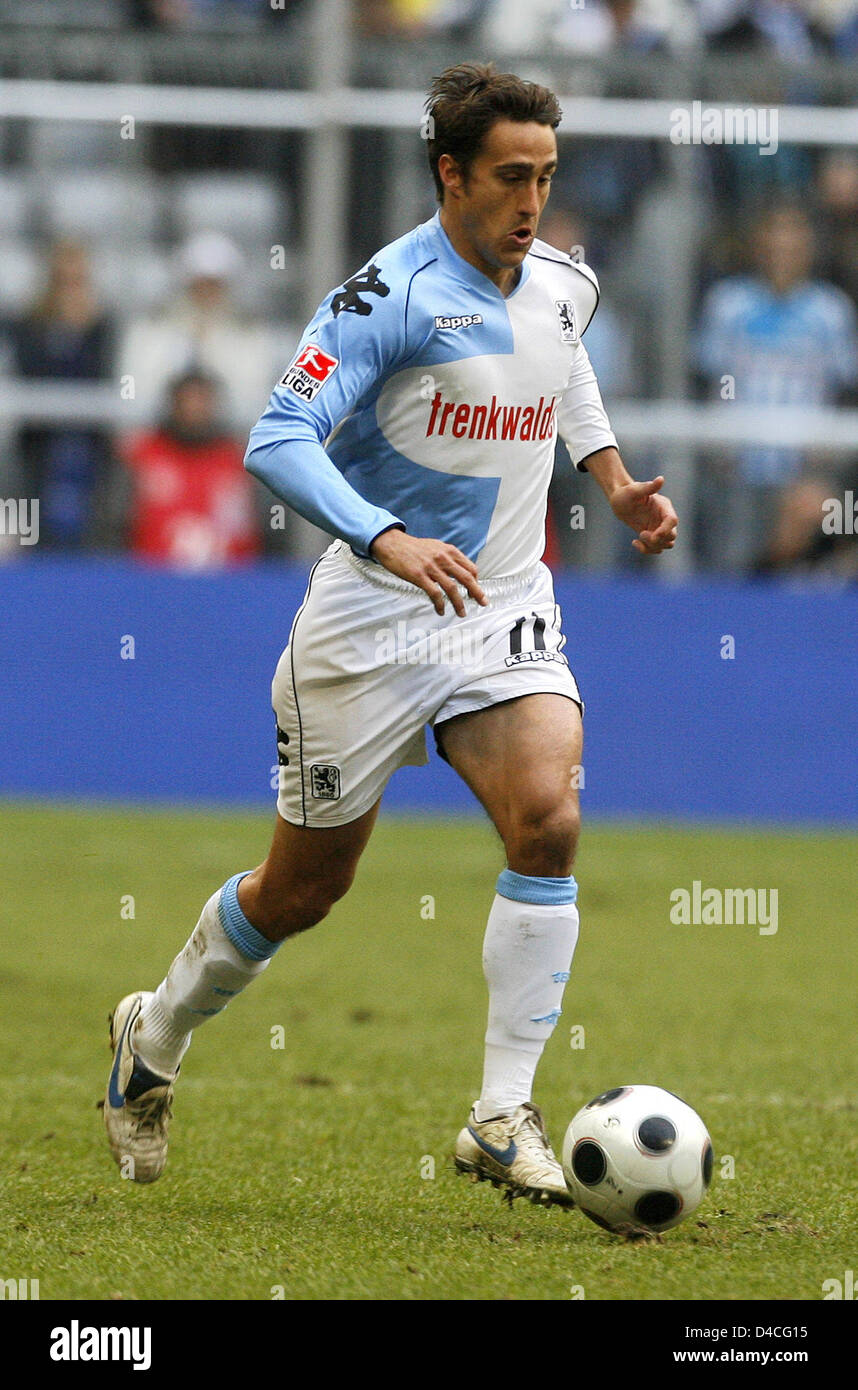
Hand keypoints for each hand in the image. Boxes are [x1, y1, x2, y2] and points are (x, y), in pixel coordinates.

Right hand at [369, 529, 487, 615]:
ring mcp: (431, 567)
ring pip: (452, 588)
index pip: (470, 568)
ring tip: (462, 613)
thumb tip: (460, 570)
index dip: (476, 581)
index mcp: (449, 551)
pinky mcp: (419, 576)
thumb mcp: (436, 546)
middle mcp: (443, 558)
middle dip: (477, 593)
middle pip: (466, 578)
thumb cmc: (413, 547)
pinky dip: (440, 604)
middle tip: (483, 603)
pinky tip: (441, 610)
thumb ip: (449, 557)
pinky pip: (434, 594)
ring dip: (459, 603)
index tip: (476, 590)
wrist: (392, 544)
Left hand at [610, 475, 677, 554]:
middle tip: (642, 533)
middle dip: (658, 539)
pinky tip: (634, 542)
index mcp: (664, 507)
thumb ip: (648, 487)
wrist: (619, 501)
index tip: (653, 536)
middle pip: (672, 536)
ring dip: (653, 546)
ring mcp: (659, 527)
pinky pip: (655, 548)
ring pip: (666, 544)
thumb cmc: (626, 493)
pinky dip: (646, 550)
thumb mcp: (634, 490)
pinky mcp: (652, 535)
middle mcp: (664, 518)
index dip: (665, 530)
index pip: (672, 521)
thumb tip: (661, 479)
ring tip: (639, 537)